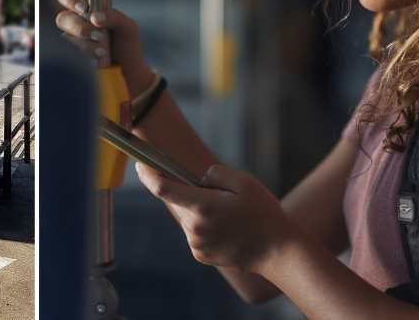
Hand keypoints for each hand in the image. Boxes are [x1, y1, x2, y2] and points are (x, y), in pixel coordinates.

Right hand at [54, 0, 153, 90]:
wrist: (129, 72)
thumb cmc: (127, 45)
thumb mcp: (128, 27)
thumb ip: (114, 16)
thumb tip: (94, 16)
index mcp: (86, 9)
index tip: (83, 8)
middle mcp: (75, 23)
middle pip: (62, 18)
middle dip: (78, 26)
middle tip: (95, 34)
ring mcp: (72, 41)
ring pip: (66, 38)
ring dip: (86, 45)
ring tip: (103, 51)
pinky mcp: (71, 58)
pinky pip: (70, 54)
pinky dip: (86, 56)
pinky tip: (99, 60)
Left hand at [135, 162, 294, 273]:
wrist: (278, 252)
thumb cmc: (263, 214)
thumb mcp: (244, 182)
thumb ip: (215, 174)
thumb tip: (197, 179)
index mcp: (203, 206)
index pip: (163, 188)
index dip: (148, 174)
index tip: (140, 164)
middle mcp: (195, 227)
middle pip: (179, 201)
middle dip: (191, 193)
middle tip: (220, 196)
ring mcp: (196, 244)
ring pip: (188, 217)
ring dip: (200, 210)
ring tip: (230, 216)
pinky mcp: (200, 255)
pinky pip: (195, 232)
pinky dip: (205, 226)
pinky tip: (228, 230)